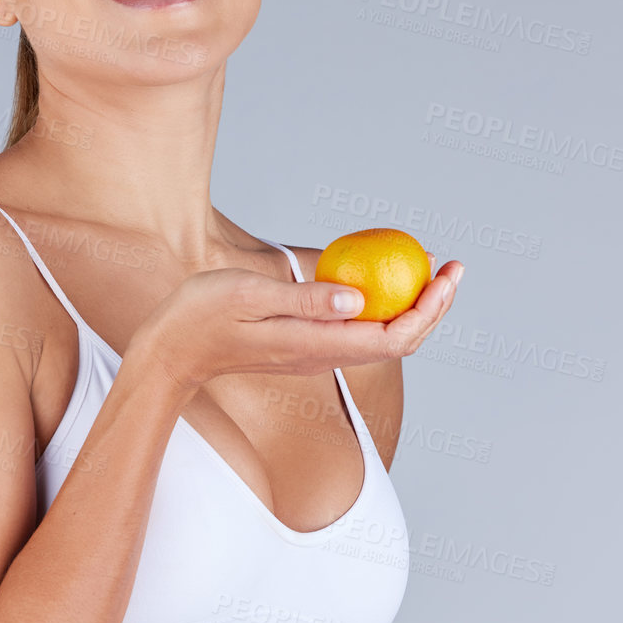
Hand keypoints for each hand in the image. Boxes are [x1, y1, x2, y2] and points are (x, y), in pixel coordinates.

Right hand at [130, 249, 463, 396]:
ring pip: (382, 337)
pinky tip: (384, 278)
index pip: (393, 336)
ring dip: (413, 307)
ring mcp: (316, 354)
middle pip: (399, 340)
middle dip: (434, 305)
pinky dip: (383, 305)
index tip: (445, 272)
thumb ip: (305, 300)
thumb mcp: (249, 297)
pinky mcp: (306, 345)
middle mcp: (323, 356)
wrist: (170, 352)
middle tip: (452, 266)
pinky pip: (359, 330)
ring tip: (430, 269)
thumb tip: (360, 299)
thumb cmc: (200, 316)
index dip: (429, 307)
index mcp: (316, 346)